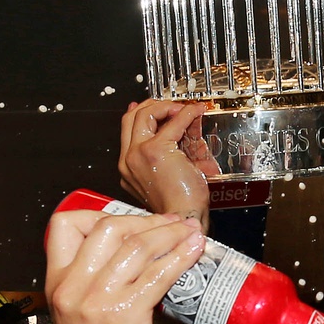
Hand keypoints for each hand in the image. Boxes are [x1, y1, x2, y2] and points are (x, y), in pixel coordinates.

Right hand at [43, 208, 205, 323]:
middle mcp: (72, 288)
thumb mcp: (76, 312)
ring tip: (190, 233)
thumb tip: (136, 250)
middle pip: (108, 227)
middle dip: (146, 221)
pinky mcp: (125, 316)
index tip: (130, 220)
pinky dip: (181, 257)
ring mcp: (96, 301)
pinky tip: (194, 252)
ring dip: (170, 234)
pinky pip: (158, 275)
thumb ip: (92, 281)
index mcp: (56, 282)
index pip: (65, 225)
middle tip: (171, 224)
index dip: (100, 213)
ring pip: (137, 247)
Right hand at [118, 98, 215, 225]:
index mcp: (128, 167)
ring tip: (182, 109)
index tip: (162, 111)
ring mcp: (138, 154)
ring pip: (143, 114)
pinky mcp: (154, 151)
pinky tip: (195, 113)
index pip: (130, 130)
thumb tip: (177, 128)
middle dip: (152, 105)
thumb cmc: (180, 204)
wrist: (183, 218)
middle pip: (130, 117)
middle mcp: (128, 160)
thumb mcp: (169, 174)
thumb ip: (169, 152)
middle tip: (171, 106)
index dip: (145, 115)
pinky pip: (171, 123)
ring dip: (165, 106)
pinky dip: (185, 114)